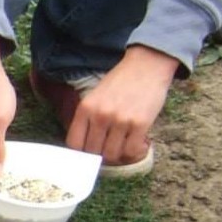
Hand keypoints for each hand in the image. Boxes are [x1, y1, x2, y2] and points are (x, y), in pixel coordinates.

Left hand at [64, 46, 176, 165]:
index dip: (81, 153)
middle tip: (110, 148)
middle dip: (100, 155)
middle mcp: (100, 115)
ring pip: (112, 155)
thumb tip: (84, 149)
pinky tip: (138, 143)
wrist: (146, 66)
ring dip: (118, 154)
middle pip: (93, 152)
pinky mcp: (140, 124)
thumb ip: (88, 118)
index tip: (88, 153)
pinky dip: (134, 152)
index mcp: (86, 108)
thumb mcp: (96, 96)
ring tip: (124, 144)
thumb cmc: (120, 83)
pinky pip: (131, 151)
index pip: (74, 143)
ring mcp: (120, 120)